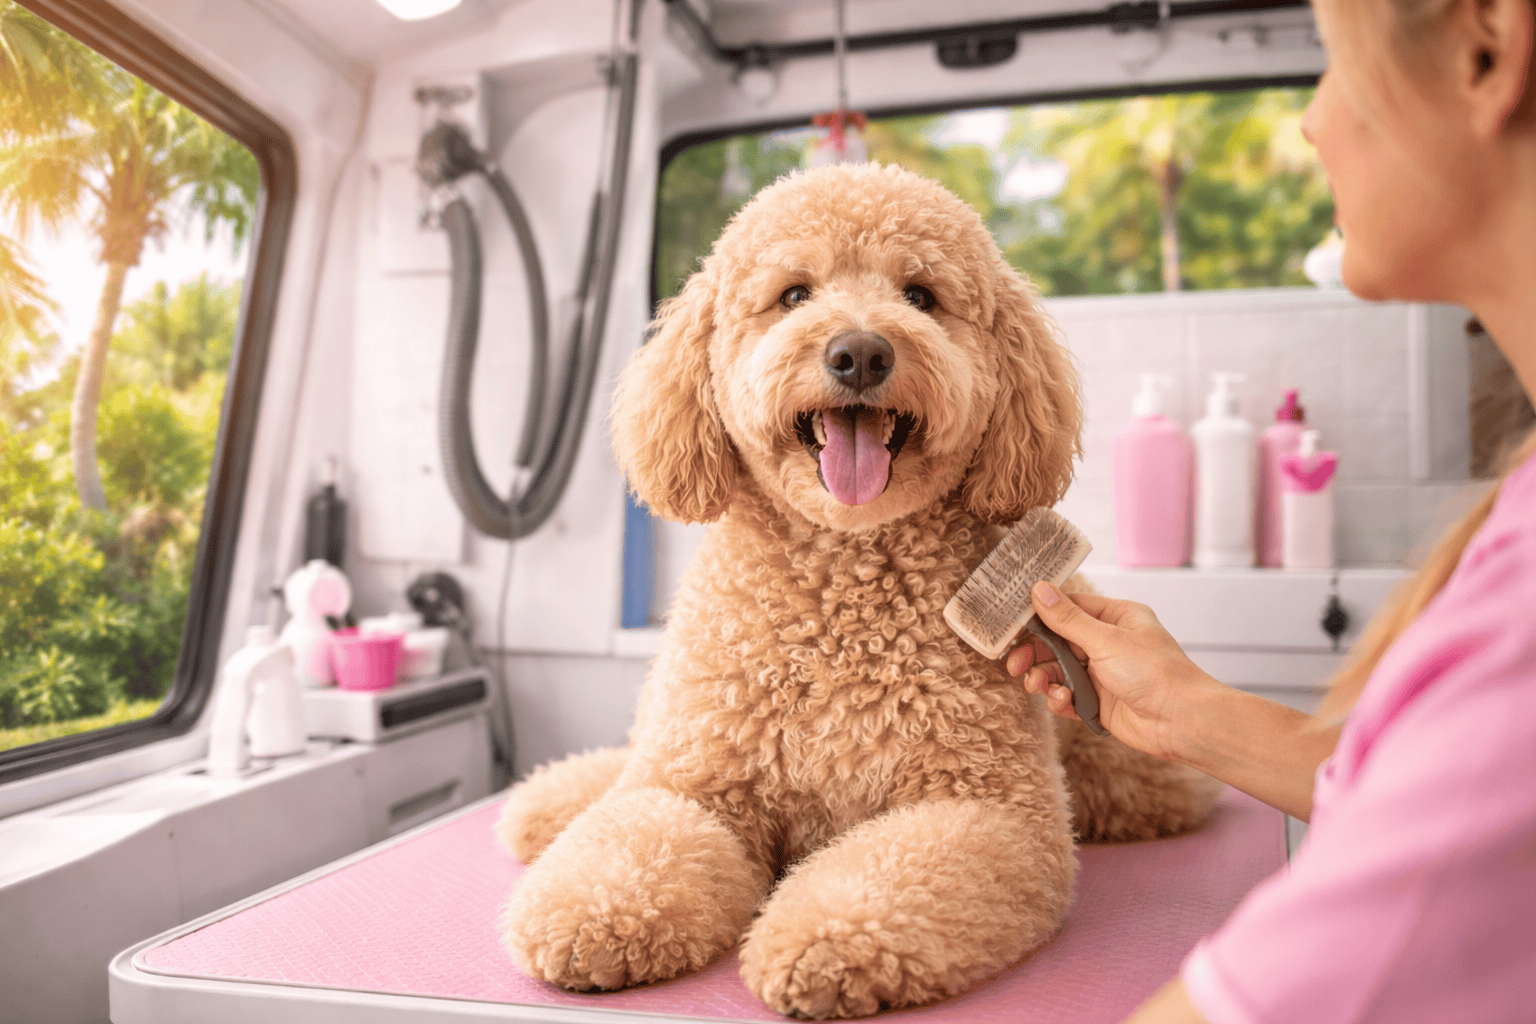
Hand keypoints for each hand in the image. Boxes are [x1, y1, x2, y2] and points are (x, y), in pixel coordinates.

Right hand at [1006, 582, 1216, 762]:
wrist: (1182, 723)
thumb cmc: (1156, 674)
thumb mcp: (1106, 640)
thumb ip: (1067, 619)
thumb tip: (1039, 590)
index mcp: (1116, 618)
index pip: (1068, 607)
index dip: (1040, 615)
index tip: (1013, 625)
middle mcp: (1108, 643)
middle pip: (1058, 641)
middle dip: (1035, 653)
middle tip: (1016, 663)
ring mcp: (1103, 673)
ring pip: (1059, 670)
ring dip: (1044, 677)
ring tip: (1038, 685)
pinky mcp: (1100, 701)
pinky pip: (1068, 696)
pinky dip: (1059, 699)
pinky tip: (1063, 702)